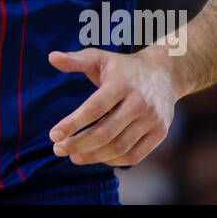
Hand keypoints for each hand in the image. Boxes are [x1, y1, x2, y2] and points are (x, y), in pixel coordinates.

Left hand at [47, 47, 179, 167]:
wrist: (165, 73)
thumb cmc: (123, 67)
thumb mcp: (100, 58)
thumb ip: (76, 60)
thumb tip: (51, 57)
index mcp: (122, 83)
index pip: (94, 108)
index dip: (72, 124)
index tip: (53, 135)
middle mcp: (139, 102)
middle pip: (105, 133)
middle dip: (78, 144)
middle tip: (58, 149)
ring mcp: (152, 119)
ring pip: (119, 147)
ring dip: (93, 156)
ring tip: (73, 157)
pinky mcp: (160, 132)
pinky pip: (134, 155)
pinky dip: (113, 160)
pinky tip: (97, 157)